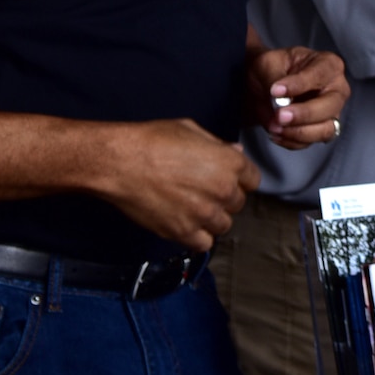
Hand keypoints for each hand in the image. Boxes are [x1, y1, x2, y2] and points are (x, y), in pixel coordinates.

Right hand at [91, 118, 259, 252]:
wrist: (121, 163)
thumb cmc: (151, 142)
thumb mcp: (191, 131)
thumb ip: (218, 145)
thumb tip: (236, 151)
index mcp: (229, 163)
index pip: (253, 179)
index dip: (241, 178)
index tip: (230, 179)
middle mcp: (222, 190)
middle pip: (238, 203)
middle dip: (224, 197)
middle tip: (203, 190)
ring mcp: (204, 214)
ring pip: (223, 225)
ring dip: (212, 218)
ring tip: (193, 207)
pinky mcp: (184, 232)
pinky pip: (204, 244)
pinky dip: (197, 237)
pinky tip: (186, 224)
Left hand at [249, 45, 349, 149]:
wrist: (264, 86)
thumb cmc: (273, 68)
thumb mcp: (268, 63)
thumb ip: (274, 77)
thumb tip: (278, 96)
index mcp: (328, 65)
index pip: (319, 76)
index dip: (298, 85)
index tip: (275, 90)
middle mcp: (337, 89)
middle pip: (329, 106)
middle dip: (304, 114)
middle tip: (280, 115)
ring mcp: (331, 112)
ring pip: (325, 130)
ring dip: (299, 132)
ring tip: (275, 127)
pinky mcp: (320, 131)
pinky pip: (310, 142)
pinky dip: (291, 141)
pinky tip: (276, 133)